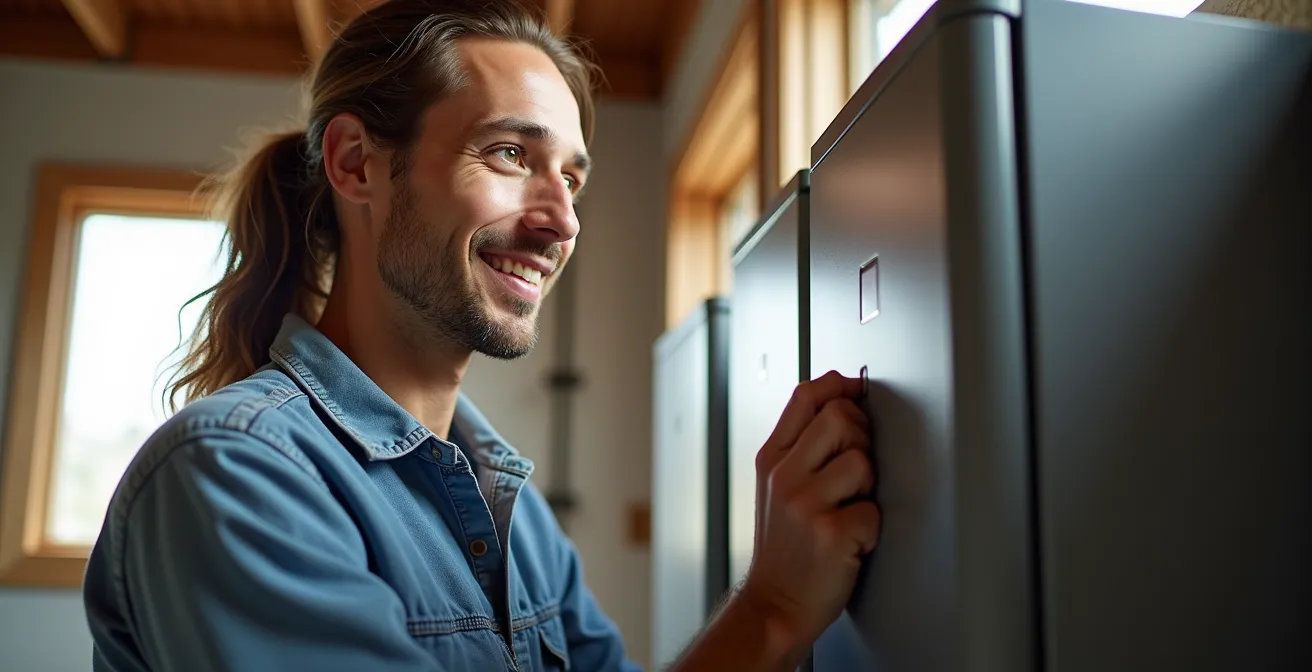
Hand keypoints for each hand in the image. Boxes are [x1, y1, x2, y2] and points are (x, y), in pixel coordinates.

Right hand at [742, 370, 881, 648]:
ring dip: (868, 486)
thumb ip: (801, 446)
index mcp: (771, 459)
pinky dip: (871, 529)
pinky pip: (874, 510)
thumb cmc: (784, 547)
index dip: (840, 386)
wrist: (773, 605)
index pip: (806, 396)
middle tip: (855, 473)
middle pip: (840, 417)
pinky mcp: (830, 533)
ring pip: (862, 461)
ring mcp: (805, 504)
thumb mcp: (776, 487)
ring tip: (850, 508)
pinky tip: (852, 541)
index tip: (859, 393)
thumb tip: (843, 401)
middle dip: (861, 439)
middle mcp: (783, 476)